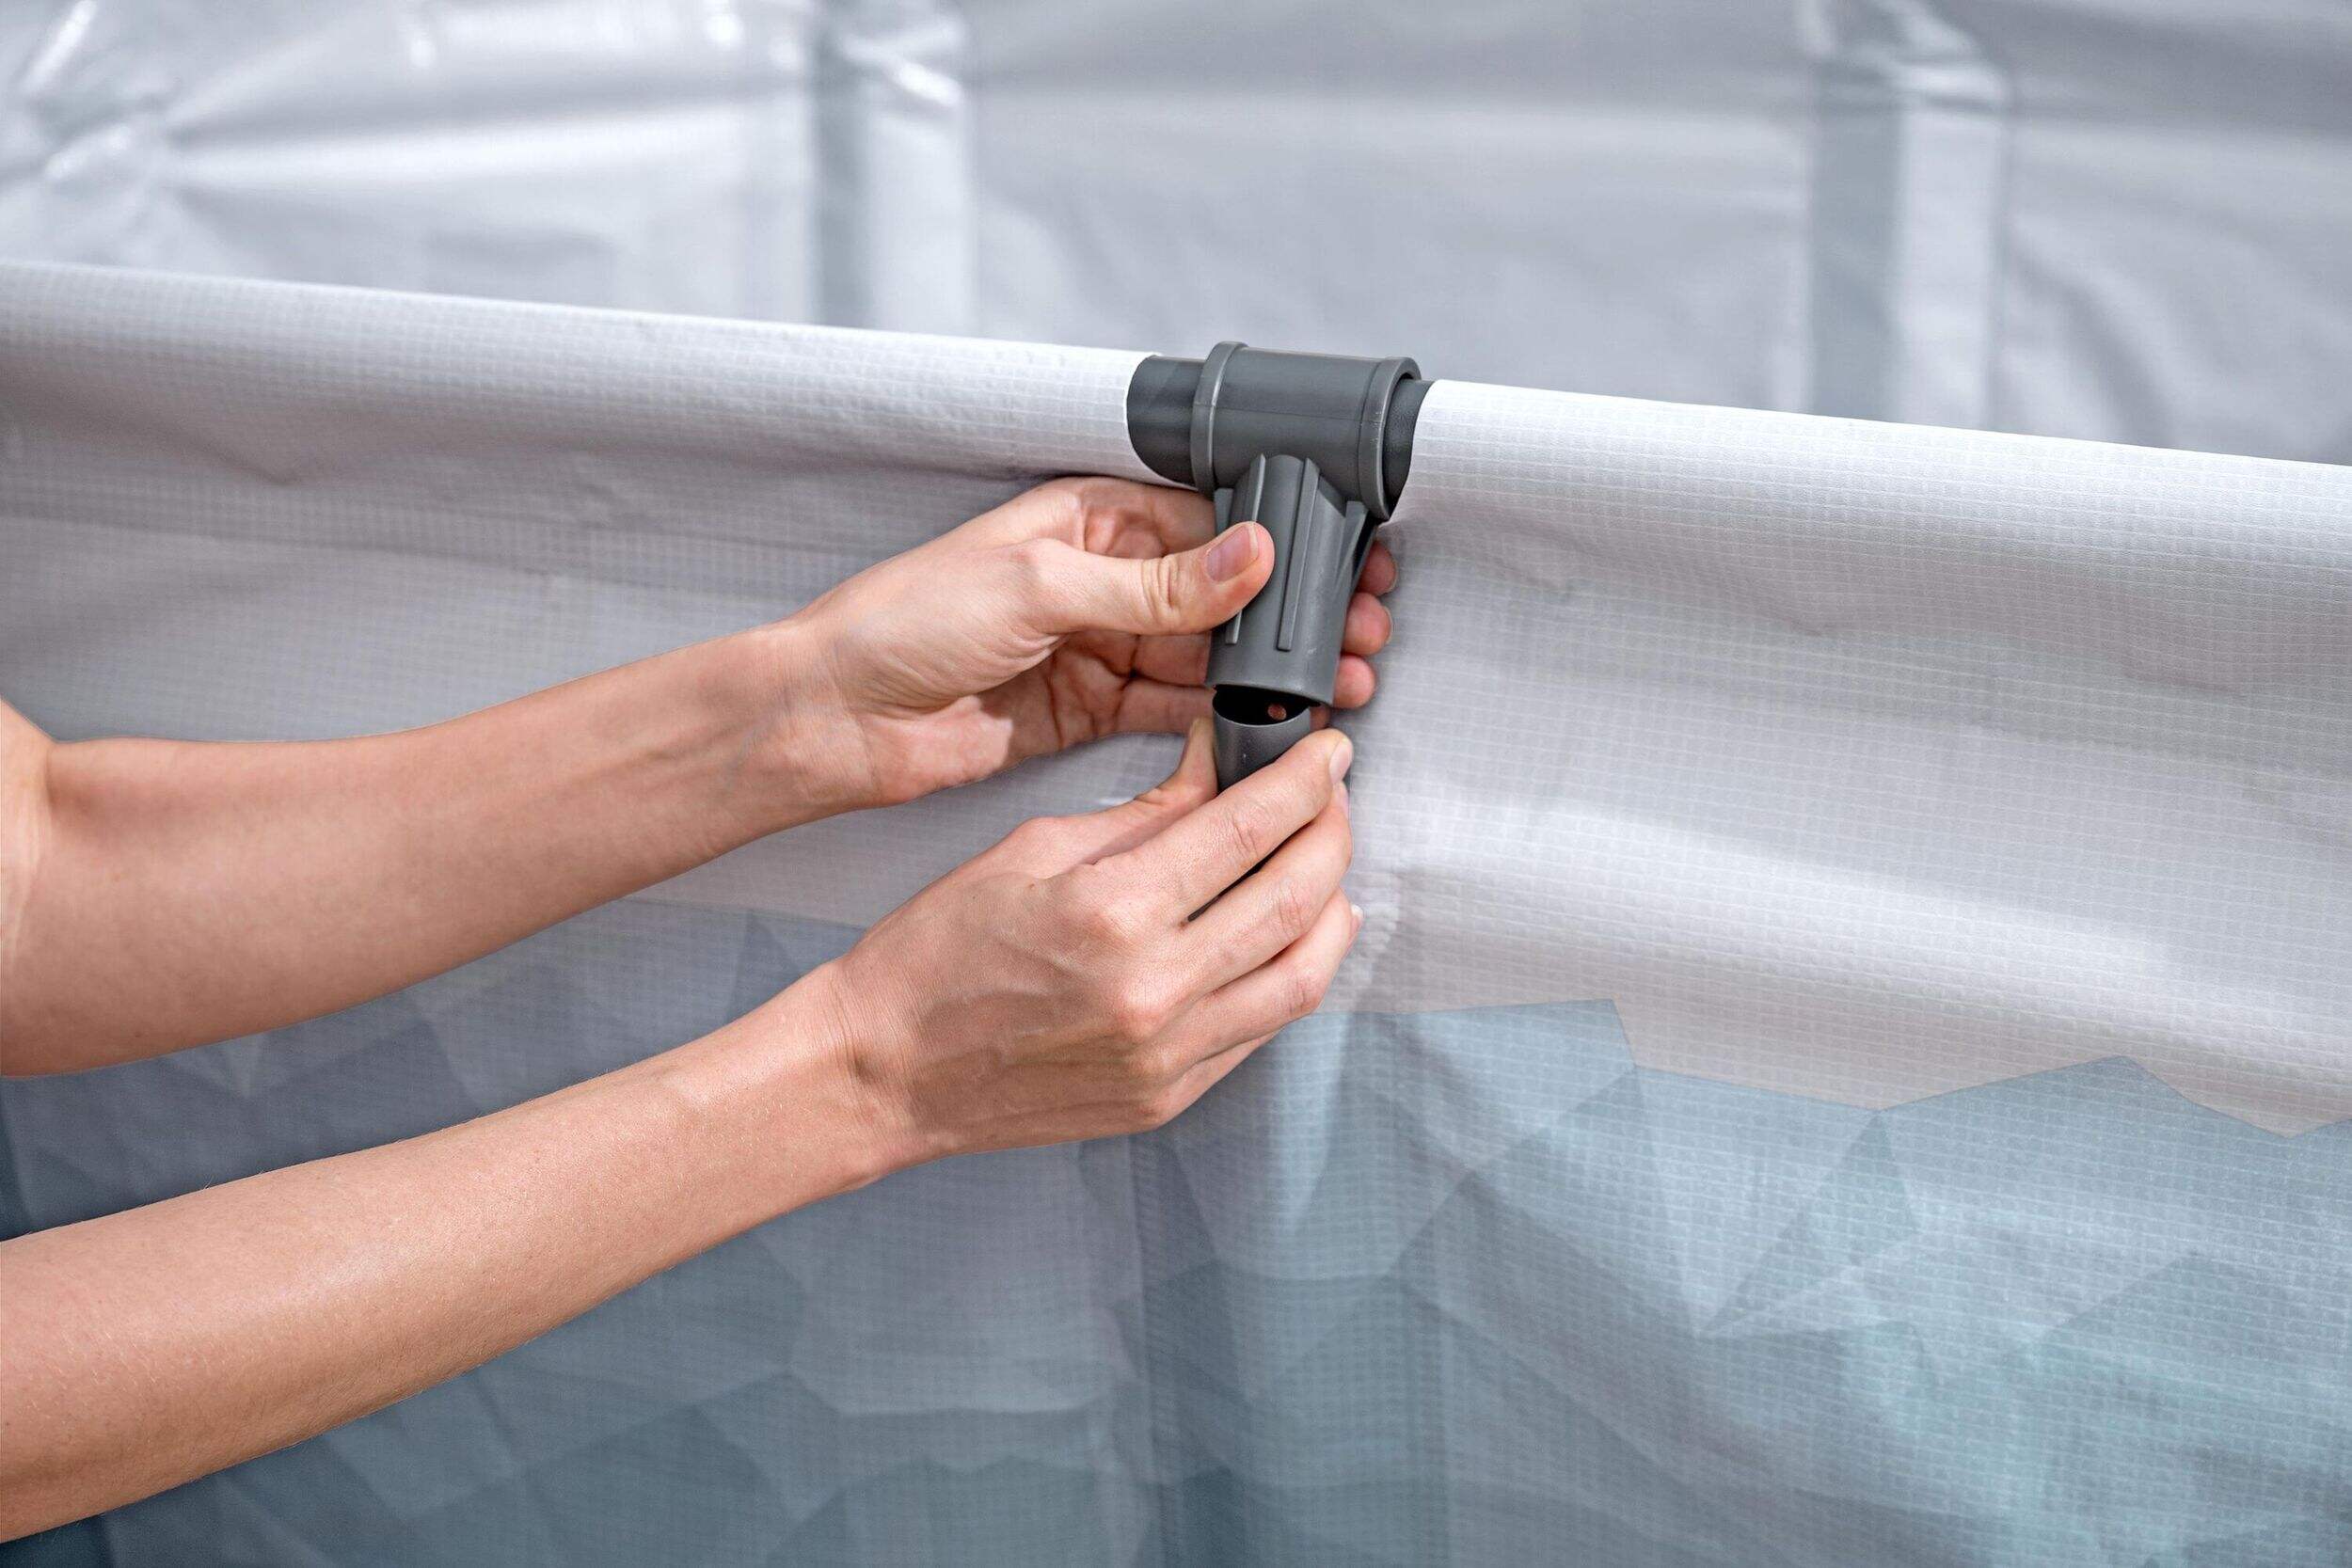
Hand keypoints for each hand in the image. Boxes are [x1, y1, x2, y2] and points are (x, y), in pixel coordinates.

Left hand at [779, 476, 1395, 807]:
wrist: (835, 717)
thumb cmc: (905, 623)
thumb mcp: (1042, 585)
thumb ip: (1156, 582)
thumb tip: (1250, 555)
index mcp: (1085, 518)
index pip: (1202, 518)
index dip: (1275, 542)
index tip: (1342, 563)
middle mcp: (1098, 577)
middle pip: (1216, 591)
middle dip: (1289, 615)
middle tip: (1361, 635)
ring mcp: (1096, 645)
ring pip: (1205, 653)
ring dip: (1268, 670)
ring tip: (1341, 684)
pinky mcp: (1089, 710)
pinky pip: (1172, 708)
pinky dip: (1223, 716)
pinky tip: (1273, 723)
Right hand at [794, 720, 1358, 1161]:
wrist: (885, 1070)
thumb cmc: (937, 957)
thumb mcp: (1032, 850)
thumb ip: (1144, 814)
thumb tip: (1219, 770)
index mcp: (1112, 912)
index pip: (1248, 828)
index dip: (1304, 780)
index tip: (1327, 752)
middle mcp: (1154, 990)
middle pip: (1296, 897)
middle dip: (1333, 831)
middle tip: (1333, 798)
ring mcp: (1169, 1055)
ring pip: (1302, 975)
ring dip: (1332, 910)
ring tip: (1324, 868)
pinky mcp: (1170, 1097)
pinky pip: (1263, 1029)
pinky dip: (1289, 973)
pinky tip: (1284, 938)